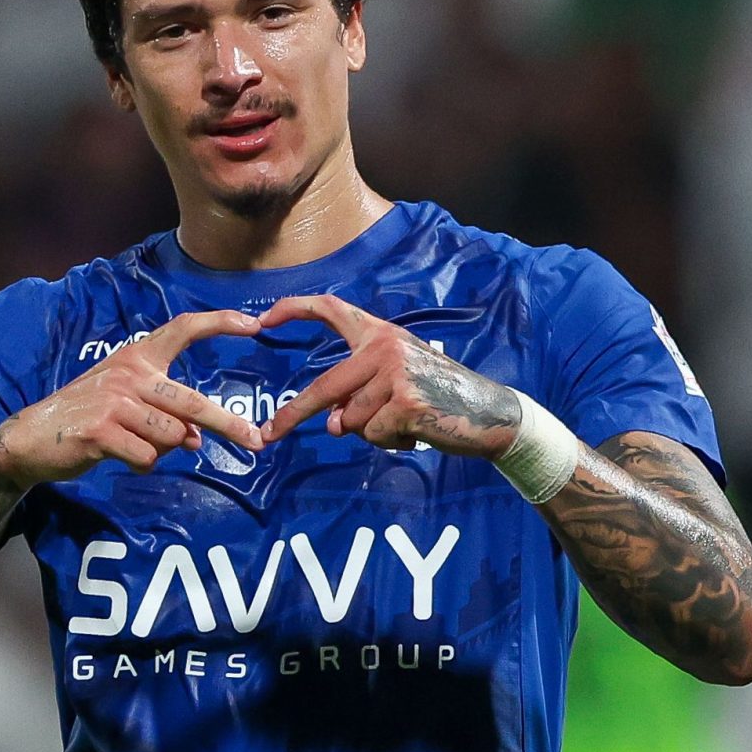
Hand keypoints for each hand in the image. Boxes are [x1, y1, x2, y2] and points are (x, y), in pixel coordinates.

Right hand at [0, 309, 267, 482]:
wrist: (32, 438)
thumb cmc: (87, 416)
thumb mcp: (126, 403)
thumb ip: (164, 413)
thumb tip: (195, 438)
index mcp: (137, 357)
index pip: (183, 329)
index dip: (219, 323)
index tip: (254, 324)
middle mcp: (129, 373)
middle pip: (191, 402)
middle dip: (228, 425)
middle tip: (257, 442)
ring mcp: (115, 402)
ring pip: (171, 436)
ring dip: (161, 450)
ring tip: (132, 444)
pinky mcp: (102, 431)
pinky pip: (146, 457)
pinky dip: (140, 463)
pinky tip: (118, 455)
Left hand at [256, 294, 520, 456]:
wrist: (489, 412)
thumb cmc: (439, 398)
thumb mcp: (394, 385)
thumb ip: (357, 396)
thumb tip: (331, 423)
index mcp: (379, 334)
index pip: (330, 309)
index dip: (293, 309)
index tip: (262, 319)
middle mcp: (384, 346)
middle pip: (325, 386)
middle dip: (293, 415)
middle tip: (268, 434)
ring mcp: (395, 373)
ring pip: (351, 419)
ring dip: (371, 432)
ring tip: (405, 423)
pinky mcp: (405, 402)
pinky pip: (372, 434)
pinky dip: (388, 442)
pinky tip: (415, 431)